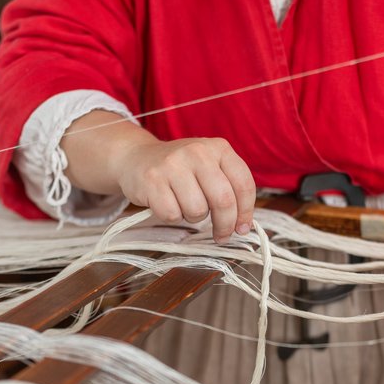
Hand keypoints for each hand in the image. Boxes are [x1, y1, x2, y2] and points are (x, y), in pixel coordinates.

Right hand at [117, 137, 255, 242]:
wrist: (137, 157)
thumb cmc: (180, 170)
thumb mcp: (209, 167)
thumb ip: (229, 188)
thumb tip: (243, 225)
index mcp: (219, 148)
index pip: (243, 184)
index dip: (246, 212)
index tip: (242, 228)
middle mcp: (198, 152)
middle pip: (223, 200)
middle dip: (225, 225)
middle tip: (221, 236)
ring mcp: (173, 164)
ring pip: (198, 210)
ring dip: (194, 217)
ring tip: (185, 206)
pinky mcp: (152, 180)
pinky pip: (172, 214)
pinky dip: (173, 216)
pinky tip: (168, 203)